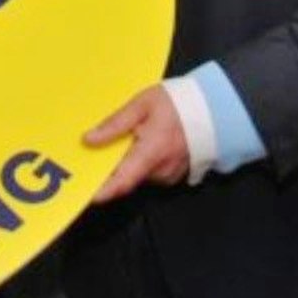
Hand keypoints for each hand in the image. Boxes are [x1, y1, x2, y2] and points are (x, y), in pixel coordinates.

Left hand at [84, 86, 189, 202]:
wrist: (213, 108)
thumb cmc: (177, 102)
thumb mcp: (142, 104)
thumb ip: (116, 123)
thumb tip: (89, 140)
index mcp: (151, 152)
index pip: (122, 181)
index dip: (102, 191)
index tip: (85, 195)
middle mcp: (160, 170)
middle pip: (128, 176)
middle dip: (112, 168)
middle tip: (97, 152)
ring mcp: (169, 174)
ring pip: (139, 174)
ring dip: (129, 162)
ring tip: (127, 139)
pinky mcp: (175, 174)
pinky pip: (151, 172)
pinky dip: (142, 162)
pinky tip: (143, 143)